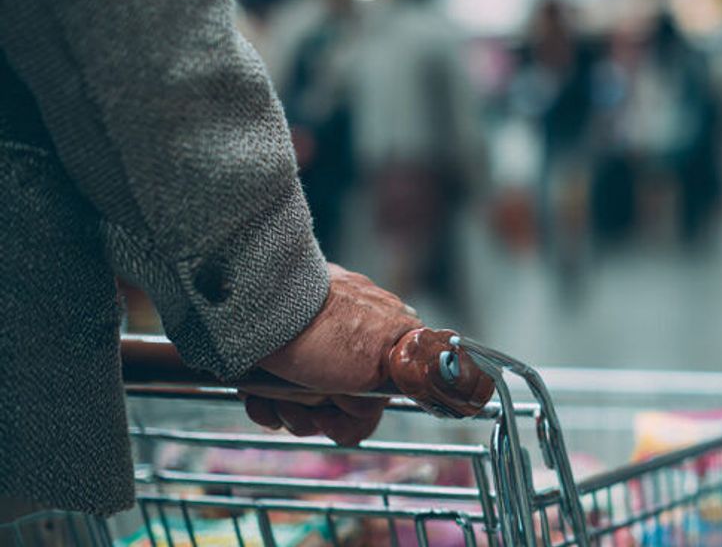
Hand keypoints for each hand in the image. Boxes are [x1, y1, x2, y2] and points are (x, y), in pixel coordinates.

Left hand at [243, 264, 493, 445]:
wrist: (257, 308)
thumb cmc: (323, 331)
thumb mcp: (383, 359)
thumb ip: (419, 376)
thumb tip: (463, 381)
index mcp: (389, 335)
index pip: (382, 397)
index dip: (357, 412)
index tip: (339, 410)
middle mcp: (356, 337)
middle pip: (341, 403)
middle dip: (318, 413)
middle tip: (304, 400)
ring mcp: (315, 340)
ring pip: (306, 402)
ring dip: (288, 408)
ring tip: (275, 392)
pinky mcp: (279, 344)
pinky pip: (276, 391)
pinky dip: (265, 397)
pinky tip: (259, 389)